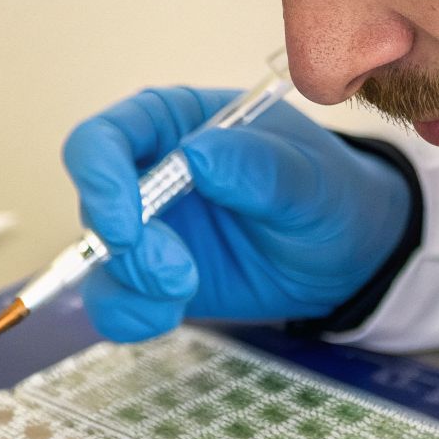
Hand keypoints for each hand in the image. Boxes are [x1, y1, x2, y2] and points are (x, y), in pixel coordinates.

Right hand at [62, 88, 411, 340]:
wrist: (343, 256)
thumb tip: (195, 155)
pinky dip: (130, 315)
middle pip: (95, 205)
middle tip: (178, 275)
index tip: (124, 227)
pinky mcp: (147, 277)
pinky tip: (169, 314)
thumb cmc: (326, 195)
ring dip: (131, 284)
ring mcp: (143, 228)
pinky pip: (112, 300)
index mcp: (173, 123)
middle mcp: (145, 172)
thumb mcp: (308, 178)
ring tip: (185, 292)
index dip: (98, 177)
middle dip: (127, 249)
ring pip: (97, 259)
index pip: (104, 139)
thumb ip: (256, 166)